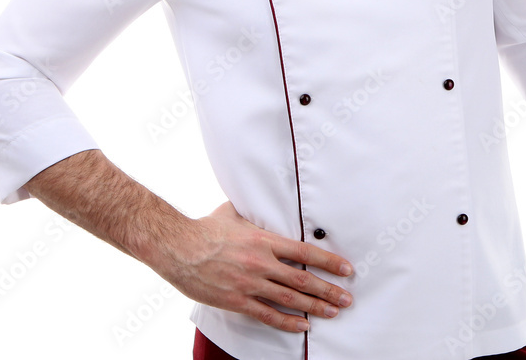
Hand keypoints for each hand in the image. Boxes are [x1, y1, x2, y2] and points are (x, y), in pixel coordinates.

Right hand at [157, 201, 352, 332]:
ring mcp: (249, 283)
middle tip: (347, 298)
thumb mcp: (235, 214)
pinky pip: (267, 315)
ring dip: (315, 307)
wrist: (178, 247)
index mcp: (264, 240)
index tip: (346, 269)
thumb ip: (254, 214)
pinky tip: (302, 326)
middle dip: (328, 290)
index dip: (329, 262)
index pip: (305, 252)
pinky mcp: (237, 301)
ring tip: (333, 312)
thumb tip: (263, 200)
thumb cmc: (205, 229)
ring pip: (289, 299)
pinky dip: (288, 322)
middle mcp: (261, 263)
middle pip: (303, 280)